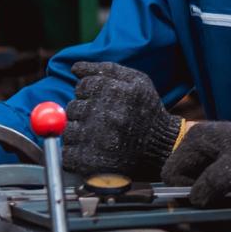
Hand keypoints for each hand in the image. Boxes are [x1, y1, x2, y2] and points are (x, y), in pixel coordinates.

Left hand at [63, 62, 181, 179]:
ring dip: (78, 133)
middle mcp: (103, 115)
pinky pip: (67, 154)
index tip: (103, 103)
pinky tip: (94, 151)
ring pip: (68, 131)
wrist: (162, 147)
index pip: (82, 86)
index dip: (90, 94)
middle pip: (72, 108)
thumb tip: (74, 68)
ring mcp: (94, 141)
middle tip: (103, 121)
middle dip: (84, 113)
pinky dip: (76, 154)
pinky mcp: (89, 163)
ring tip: (99, 137)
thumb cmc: (147, 111)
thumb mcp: (136, 81)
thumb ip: (105, 69)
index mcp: (113, 92)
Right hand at [161, 122, 230, 205]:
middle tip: (218, 207)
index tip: (204, 200)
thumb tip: (194, 202)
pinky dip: (218, 196)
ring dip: (209, 199)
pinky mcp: (221, 165)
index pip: (171, 172)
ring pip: (197, 185)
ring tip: (229, 206)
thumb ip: (210, 185)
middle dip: (197, 196)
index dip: (183, 190)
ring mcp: (210, 155)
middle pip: (182, 180)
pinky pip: (210, 185)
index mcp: (196, 139)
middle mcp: (199, 145)